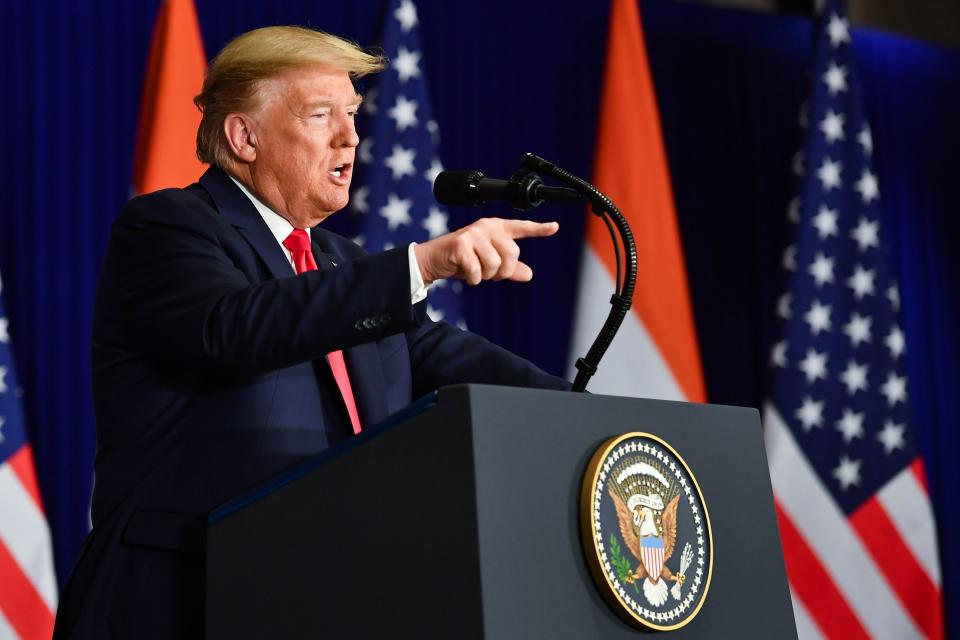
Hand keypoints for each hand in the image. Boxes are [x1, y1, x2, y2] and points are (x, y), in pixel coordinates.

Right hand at [413, 217, 558, 285]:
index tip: (555, 227)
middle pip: (512, 254)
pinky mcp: (461, 244)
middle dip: (503, 271)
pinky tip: (467, 275)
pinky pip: (478, 270)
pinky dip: (474, 279)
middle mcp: (487, 227)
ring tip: (475, 271)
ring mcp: (474, 234)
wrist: (435, 260)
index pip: (521, 228)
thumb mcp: (488, 263)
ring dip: (486, 276)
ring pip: (495, 264)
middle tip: (489, 273)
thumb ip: (509, 268)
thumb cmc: (463, 259)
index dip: (539, 229)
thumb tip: (528, 274)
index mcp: (496, 228)